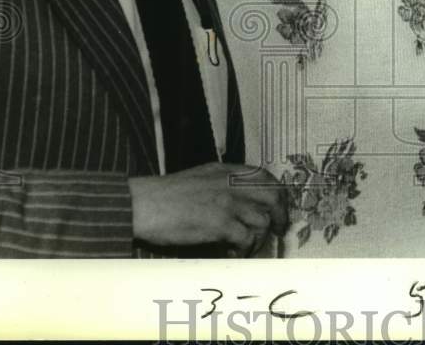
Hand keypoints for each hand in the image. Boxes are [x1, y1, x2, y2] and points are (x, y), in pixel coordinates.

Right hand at [129, 163, 287, 254]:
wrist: (144, 204)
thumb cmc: (167, 195)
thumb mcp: (201, 178)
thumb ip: (222, 184)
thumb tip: (242, 202)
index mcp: (226, 171)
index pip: (266, 177)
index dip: (279, 194)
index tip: (280, 210)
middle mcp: (231, 184)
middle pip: (273, 197)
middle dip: (280, 216)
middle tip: (278, 231)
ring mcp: (227, 203)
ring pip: (262, 222)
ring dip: (258, 239)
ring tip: (245, 248)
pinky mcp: (219, 223)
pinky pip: (246, 239)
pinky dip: (244, 250)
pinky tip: (233, 253)